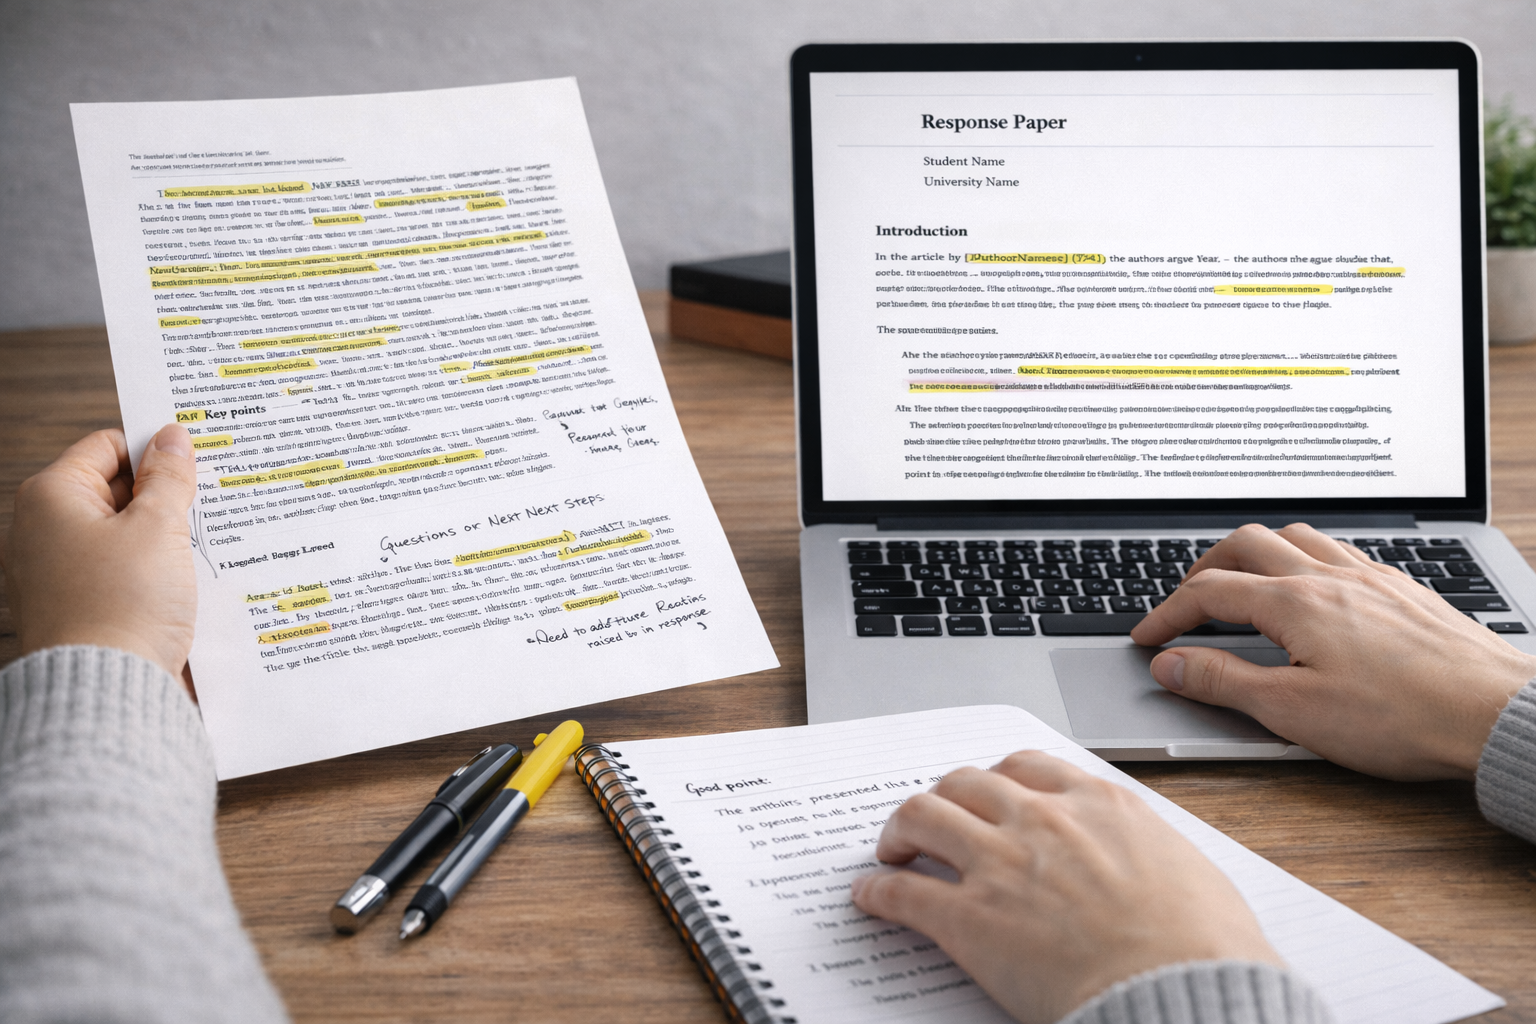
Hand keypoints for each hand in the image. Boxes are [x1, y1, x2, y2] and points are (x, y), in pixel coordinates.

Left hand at [2, 425, 198, 681]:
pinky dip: (156, 571)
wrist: (107, 693)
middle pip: (117, 491)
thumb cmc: (122, 607)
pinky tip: (190, 579)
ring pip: (126, 534)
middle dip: (165, 496)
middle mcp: (46, 531)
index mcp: (53, 498)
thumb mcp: (159, 528)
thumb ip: (169, 478)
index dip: (153, 448)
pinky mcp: (82, 606)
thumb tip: (171, 438)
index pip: (107, 446)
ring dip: (166, 537)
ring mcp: (61, 572)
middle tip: (210, 502)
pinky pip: (124, 572)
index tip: (196, 458)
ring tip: (205, 544)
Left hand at [851, 752, 1278, 1023]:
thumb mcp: (1185, 867)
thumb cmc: (1203, 948)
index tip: (984, 794)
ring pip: (922, 816)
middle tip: (931, 821)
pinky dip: (878, 890)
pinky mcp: (969, 920)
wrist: (1186, 995)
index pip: (1025, 767)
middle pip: (964, 783)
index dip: (993, 780)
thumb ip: (1143, 846)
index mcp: (1096, 804)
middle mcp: (1041, 820)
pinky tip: (870, 897)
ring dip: (898, 830)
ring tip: (890, 849)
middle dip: (942, 799)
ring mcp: (1000, 865)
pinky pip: (902, 890)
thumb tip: (1139, 858)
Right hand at [1130, 523, 1535, 780]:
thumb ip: (1223, 682)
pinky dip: (1306, 558)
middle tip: (1185, 600)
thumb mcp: (1294, 712)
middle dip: (1204, 567)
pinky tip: (1314, 589)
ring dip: (1256, 552)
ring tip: (1243, 582)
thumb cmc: (1405, 718)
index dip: (1168, 613)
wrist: (1497, 716)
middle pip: (1246, 543)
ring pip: (1297, 536)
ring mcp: (1371, 578)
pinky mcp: (1404, 590)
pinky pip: (1341, 551)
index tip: (1149, 637)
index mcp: (1296, 603)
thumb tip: (1171, 664)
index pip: (1209, 592)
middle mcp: (1331, 577)